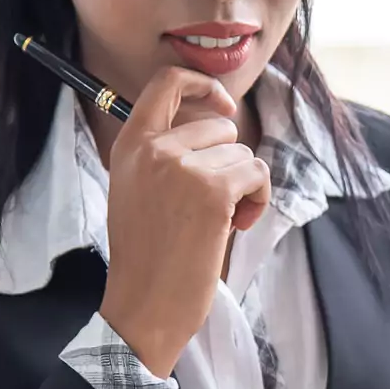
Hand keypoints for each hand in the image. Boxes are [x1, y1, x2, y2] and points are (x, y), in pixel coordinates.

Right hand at [98, 67, 271, 377]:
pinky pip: (256, 174)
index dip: (203, 84)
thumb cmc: (148, 256)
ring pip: (243, 154)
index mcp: (131, 145)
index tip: (223, 105)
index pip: (166, 82)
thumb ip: (165, 154)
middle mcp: (155, 149)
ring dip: (244, 187)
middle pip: (221, 127)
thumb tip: (219, 124)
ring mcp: (183, 167)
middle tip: (215, 203)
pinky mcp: (212, 191)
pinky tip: (236, 226)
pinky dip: (258, 199)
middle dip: (230, 162)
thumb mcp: (138, 189)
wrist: (145, 305)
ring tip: (220, 222)